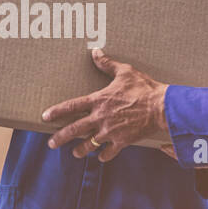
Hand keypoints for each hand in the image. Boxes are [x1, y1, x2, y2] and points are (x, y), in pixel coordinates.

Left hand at [42, 49, 169, 161]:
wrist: (162, 107)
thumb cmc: (143, 88)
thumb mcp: (125, 72)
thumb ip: (107, 64)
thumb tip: (95, 52)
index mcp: (98, 100)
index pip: (71, 107)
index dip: (57, 112)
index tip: (45, 117)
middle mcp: (100, 118)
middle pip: (74, 130)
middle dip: (60, 138)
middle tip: (51, 144)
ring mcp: (110, 132)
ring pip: (88, 145)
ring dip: (80, 150)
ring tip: (75, 153)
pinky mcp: (122, 142)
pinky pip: (108, 153)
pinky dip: (103, 156)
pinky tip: (101, 156)